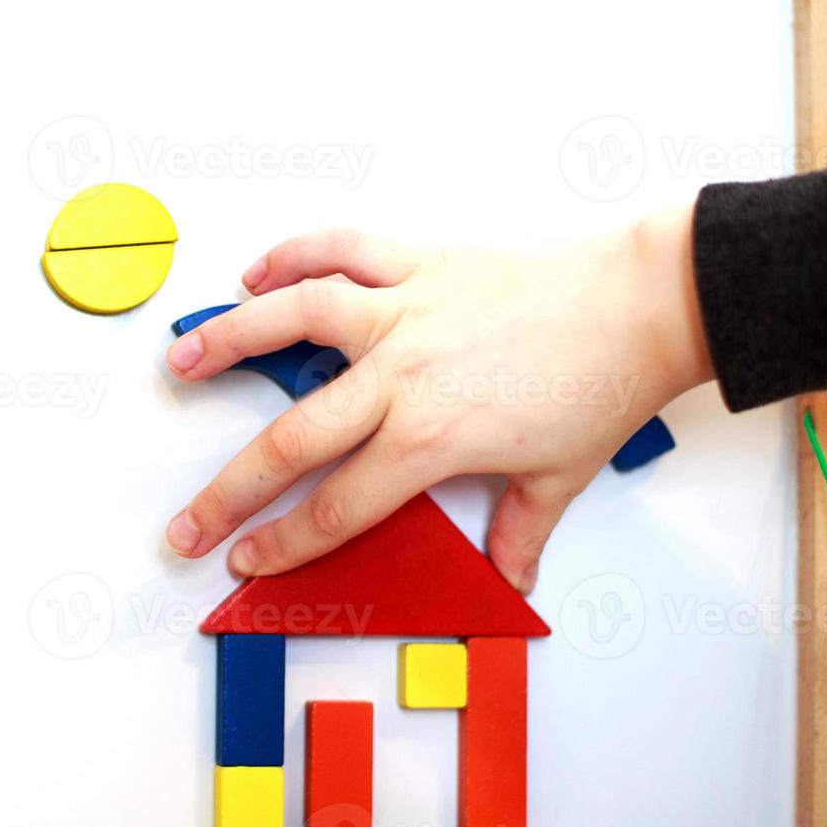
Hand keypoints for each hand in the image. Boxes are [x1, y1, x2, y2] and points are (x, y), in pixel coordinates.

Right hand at [163, 206, 712, 591]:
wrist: (646, 303)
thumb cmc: (603, 385)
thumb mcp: (560, 475)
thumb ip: (519, 531)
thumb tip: (509, 577)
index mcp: (433, 440)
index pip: (338, 506)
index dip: (284, 542)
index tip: (245, 559)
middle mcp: (403, 376)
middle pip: (293, 440)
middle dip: (229, 491)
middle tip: (185, 522)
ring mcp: (405, 311)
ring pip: (295, 320)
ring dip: (229, 340)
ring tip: (179, 360)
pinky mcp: (419, 262)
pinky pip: (342, 248)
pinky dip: (295, 253)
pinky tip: (255, 273)